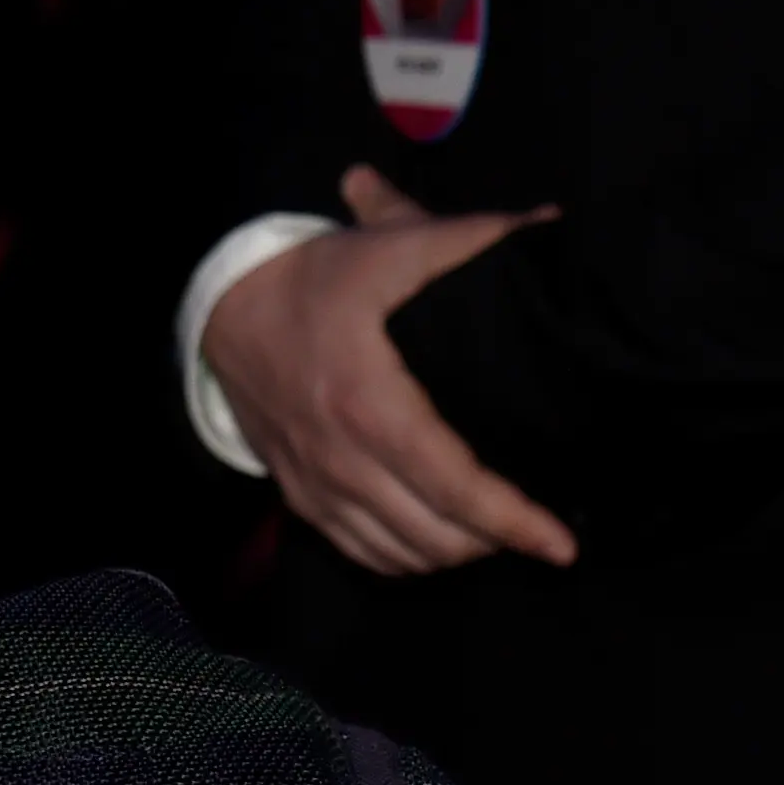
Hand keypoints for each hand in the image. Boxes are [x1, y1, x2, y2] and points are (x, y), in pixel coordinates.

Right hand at [204, 166, 576, 576]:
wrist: (221, 309)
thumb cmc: (314, 279)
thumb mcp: (387, 247)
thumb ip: (471, 238)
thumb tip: (552, 224)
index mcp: (369, 404)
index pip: (452, 485)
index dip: (512, 520)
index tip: (562, 547)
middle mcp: (340, 459)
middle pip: (433, 535)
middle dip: (495, 542)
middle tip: (538, 528)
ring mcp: (315, 484)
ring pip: (399, 555)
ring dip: (454, 554)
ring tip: (495, 534)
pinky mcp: (299, 495)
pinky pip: (360, 553)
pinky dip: (407, 560)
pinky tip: (437, 542)